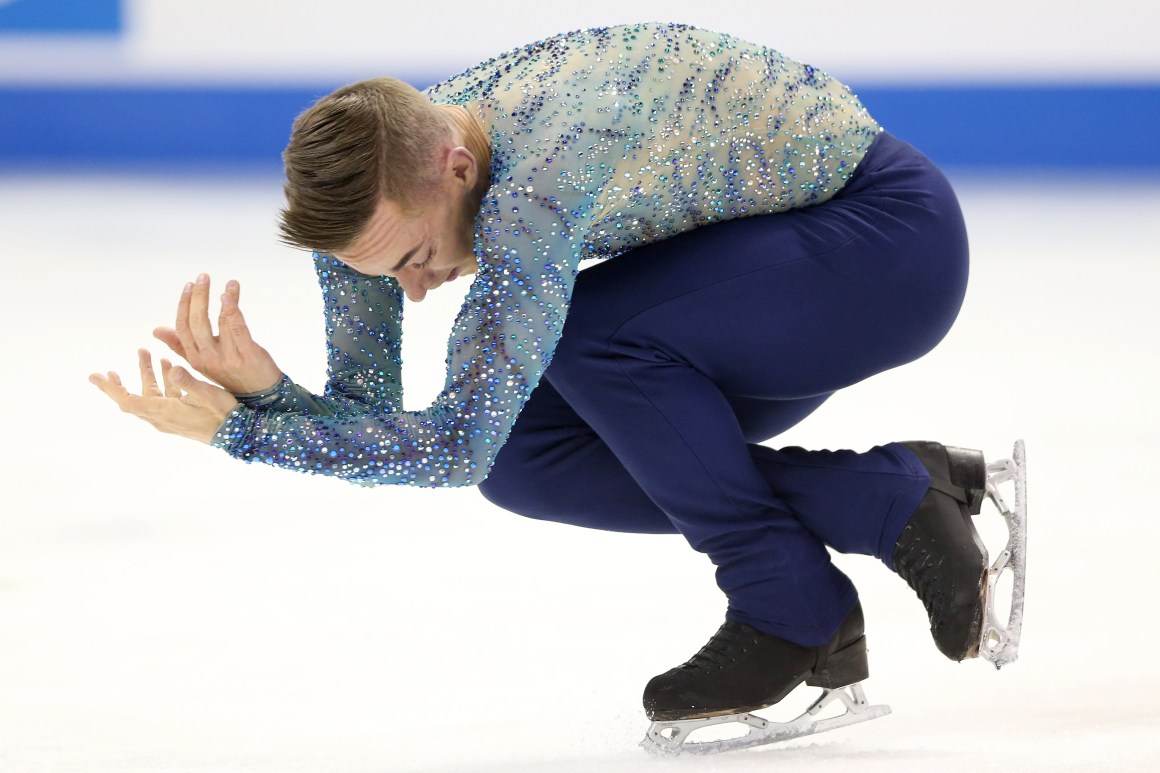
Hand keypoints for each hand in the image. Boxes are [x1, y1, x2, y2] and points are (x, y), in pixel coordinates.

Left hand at [89, 349, 239, 443]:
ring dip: (146, 375)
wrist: (237, 435)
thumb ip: (187, 381)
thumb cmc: (223, 415)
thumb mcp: (207, 395)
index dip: (110, 388)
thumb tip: (170, 367)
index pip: (128, 400)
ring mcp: (170, 417)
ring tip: (145, 352)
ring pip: (150, 395)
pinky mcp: (180, 416)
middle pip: (133, 399)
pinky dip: (162, 381)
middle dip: (121, 383)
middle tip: (108, 371)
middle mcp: (162, 417)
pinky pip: (164, 397)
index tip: (96, 377)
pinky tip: (167, 366)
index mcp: (163, 412)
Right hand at [153, 274, 281, 393]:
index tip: (188, 285)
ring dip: (222, 298)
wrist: (260, 396)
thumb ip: (181, 345)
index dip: (183, 305)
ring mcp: (228, 357)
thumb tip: (157, 329)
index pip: (182, 327)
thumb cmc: (231, 376)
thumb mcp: (202, 363)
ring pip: (219, 322)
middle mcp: (208, 358)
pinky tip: (230, 294)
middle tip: (203, 277)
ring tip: (227, 282)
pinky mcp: (247, 355)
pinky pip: (237, 328)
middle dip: (198, 297)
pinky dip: (232, 310)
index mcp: (195, 358)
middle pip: (197, 322)